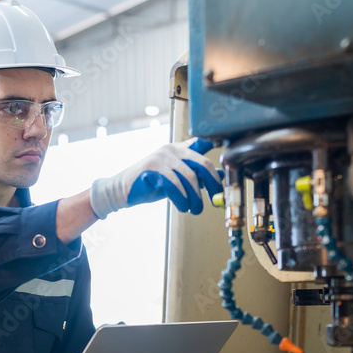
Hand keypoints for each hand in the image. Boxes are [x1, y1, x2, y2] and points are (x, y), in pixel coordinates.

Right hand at [89, 138, 221, 218]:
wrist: (123, 190)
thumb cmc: (152, 184)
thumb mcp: (176, 178)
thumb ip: (195, 174)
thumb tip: (218, 176)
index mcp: (180, 149)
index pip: (203, 143)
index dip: (218, 145)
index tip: (229, 158)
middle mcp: (172, 149)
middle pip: (201, 164)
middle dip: (212, 184)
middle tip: (216, 200)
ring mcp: (161, 158)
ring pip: (188, 177)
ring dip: (195, 197)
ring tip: (195, 209)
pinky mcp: (152, 169)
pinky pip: (173, 184)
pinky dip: (181, 198)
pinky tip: (182, 206)